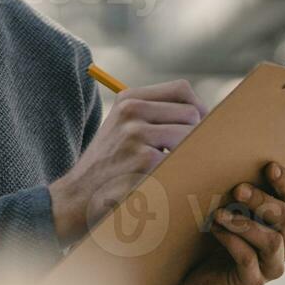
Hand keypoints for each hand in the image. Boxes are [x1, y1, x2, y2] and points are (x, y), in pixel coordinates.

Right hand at [49, 79, 207, 245]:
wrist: (79, 194)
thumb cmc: (110, 163)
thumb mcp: (123, 126)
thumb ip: (156, 114)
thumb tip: (205, 114)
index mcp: (128, 99)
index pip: (182, 90)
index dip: (197, 108)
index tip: (194, 126)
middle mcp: (131, 111)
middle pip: (192, 113)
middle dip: (193, 135)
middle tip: (179, 153)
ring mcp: (137, 134)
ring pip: (191, 136)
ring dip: (187, 155)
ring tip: (167, 167)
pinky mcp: (144, 160)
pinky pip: (183, 160)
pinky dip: (178, 172)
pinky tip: (158, 179)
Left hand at [175, 161, 284, 284]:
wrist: (200, 277)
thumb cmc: (219, 237)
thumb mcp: (230, 213)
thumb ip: (238, 196)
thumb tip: (228, 166)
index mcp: (283, 223)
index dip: (283, 182)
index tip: (270, 166)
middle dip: (262, 201)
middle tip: (238, 190)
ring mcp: (272, 266)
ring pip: (272, 241)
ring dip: (245, 224)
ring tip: (219, 214)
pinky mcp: (253, 282)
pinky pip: (248, 259)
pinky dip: (231, 242)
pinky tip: (216, 231)